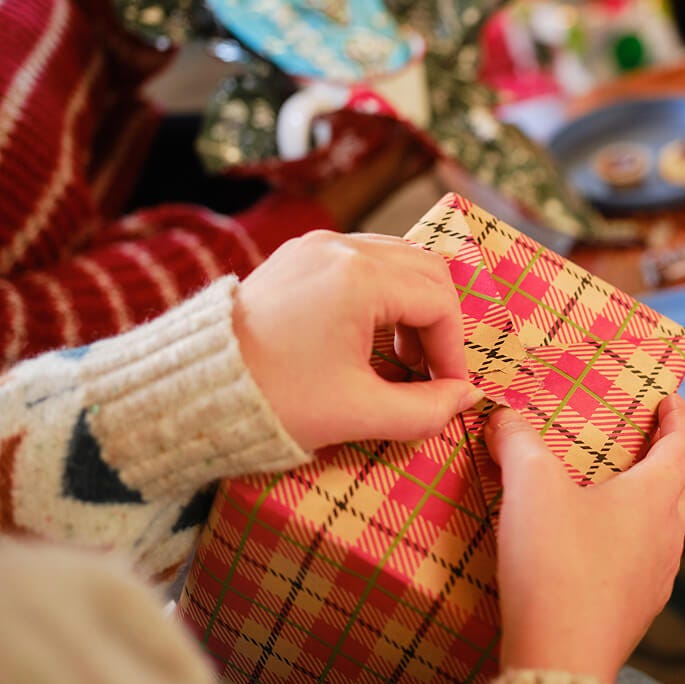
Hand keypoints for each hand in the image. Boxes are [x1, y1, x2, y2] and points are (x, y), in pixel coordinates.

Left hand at [234, 231, 481, 450]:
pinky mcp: (299, 254)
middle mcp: (342, 246)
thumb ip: (426, 409)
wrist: (193, 386)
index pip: (440, 302)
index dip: (454, 349)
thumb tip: (466, 396)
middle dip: (439, 322)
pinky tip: (371, 336)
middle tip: (430, 370)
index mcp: (359, 278)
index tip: (449, 389)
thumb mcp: (359, 413)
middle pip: (427, 269)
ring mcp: (317, 244)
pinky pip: (364, 260)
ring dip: (414, 305)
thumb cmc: (275, 399)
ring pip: (399, 259)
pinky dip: (384, 293)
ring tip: (401, 357)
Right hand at [484, 394, 684, 683]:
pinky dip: (630, 543)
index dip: (680, 416)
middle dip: (668, 458)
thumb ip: (517, 443)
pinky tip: (595, 549)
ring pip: (667, 529)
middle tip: (641, 440)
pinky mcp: (636, 611)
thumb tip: (503, 416)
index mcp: (656, 497)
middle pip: (684, 486)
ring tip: (614, 493)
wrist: (561, 660)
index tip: (667, 398)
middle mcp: (667, 536)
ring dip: (651, 504)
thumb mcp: (529, 487)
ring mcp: (657, 578)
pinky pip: (644, 565)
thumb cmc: (556, 566)